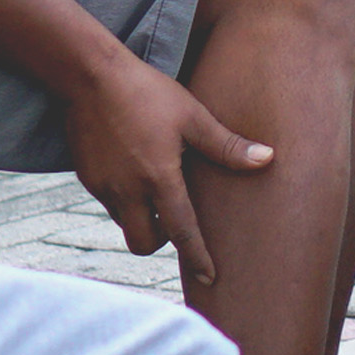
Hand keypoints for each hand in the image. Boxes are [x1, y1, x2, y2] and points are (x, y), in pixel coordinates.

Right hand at [60, 57, 268, 287]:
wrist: (89, 75)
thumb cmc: (147, 92)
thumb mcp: (192, 116)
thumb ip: (226, 145)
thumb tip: (267, 159)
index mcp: (159, 178)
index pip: (182, 232)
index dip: (198, 258)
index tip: (210, 279)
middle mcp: (127, 191)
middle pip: (142, 243)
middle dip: (161, 242)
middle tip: (174, 220)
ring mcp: (103, 186)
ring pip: (124, 223)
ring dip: (141, 217)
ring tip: (155, 186)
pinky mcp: (86, 177)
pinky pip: (109, 202)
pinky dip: (124, 198)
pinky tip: (133, 168)